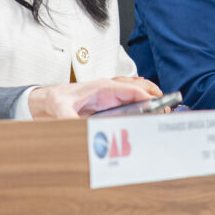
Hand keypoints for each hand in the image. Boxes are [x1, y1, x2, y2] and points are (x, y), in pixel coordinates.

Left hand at [28, 78, 160, 119]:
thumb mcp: (60, 109)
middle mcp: (110, 90)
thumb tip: (78, 126)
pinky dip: (143, 103)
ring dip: (151, 100)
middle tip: (167, 112)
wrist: (48, 99)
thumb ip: (69, 117)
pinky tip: (149, 113)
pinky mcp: (109, 103)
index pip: (132, 91)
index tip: (159, 108)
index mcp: (103, 88)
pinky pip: (131, 100)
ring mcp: (110, 95)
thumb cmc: (57, 99)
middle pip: (139, 91)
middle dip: (155, 98)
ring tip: (164, 111)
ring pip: (137, 94)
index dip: (148, 99)